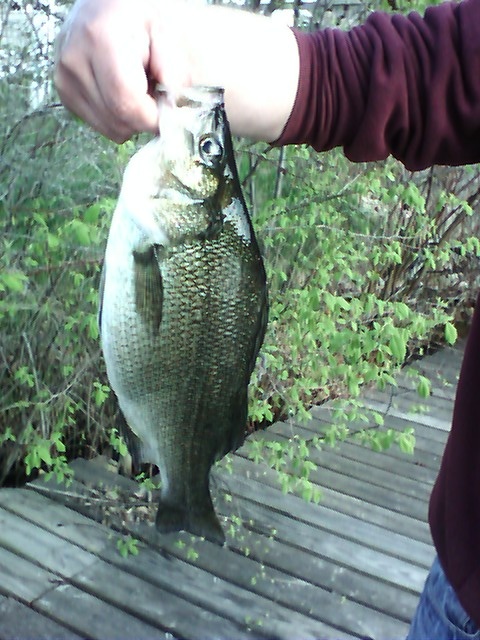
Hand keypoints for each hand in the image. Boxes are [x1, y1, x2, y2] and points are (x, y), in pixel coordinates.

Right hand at [54, 0, 186, 142]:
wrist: (103, 2)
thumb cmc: (138, 13)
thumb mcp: (165, 30)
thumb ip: (174, 70)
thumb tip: (174, 109)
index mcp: (101, 39)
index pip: (127, 104)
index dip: (154, 118)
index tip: (170, 111)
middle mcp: (75, 59)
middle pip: (119, 121)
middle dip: (146, 119)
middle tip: (157, 95)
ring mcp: (64, 76)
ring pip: (110, 128)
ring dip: (133, 119)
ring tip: (139, 88)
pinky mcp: (63, 90)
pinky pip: (100, 124)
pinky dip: (119, 117)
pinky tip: (123, 91)